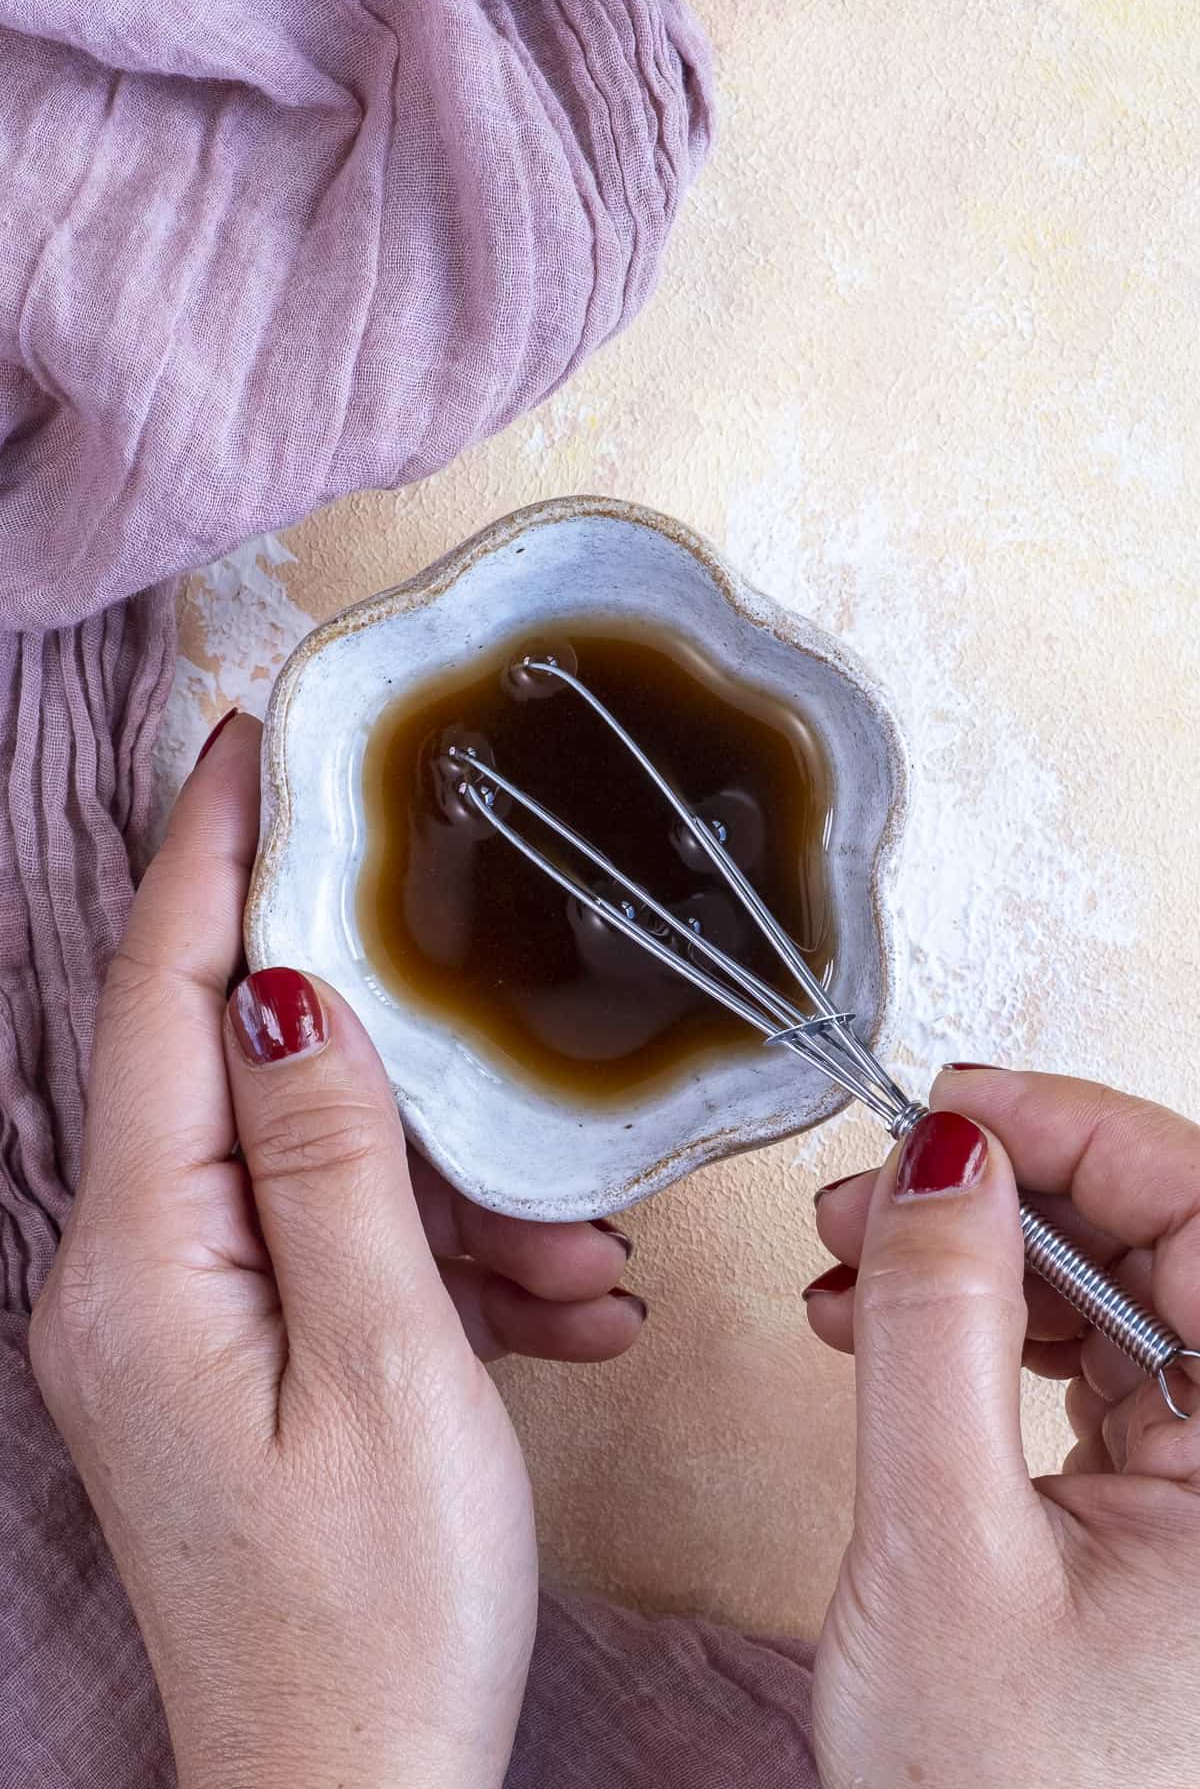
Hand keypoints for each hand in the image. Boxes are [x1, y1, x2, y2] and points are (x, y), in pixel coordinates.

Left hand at [30, 714, 645, 1788]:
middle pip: (237, 1070)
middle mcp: (133, 1279)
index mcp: (144, 1266)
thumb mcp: (388, 1368)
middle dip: (376, 1028)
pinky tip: (549, 1308)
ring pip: (314, 1166)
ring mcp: (180, 1320)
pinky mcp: (235, 1356)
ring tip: (570, 1253)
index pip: (163, 1003)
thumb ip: (335, 1165)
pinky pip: (336, 1249)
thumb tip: (293, 996)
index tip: (253, 745)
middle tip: (457, 953)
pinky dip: (441, 1259)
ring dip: (450, 1186)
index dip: (210, 860)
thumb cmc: (376, 1615)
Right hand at [806, 1068, 1199, 1787]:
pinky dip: (988, 1332)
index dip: (1078, 1129)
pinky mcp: (1166, 1520)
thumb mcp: (946, 1551)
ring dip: (985, 1259)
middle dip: (1008, 1193)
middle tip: (884, 1186)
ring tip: (862, 1263)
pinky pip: (1093, 1371)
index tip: (957, 1105)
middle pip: (1164, 1246)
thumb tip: (942, 1159)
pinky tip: (897, 1327)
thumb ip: (936, 1330)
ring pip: (1121, 1301)